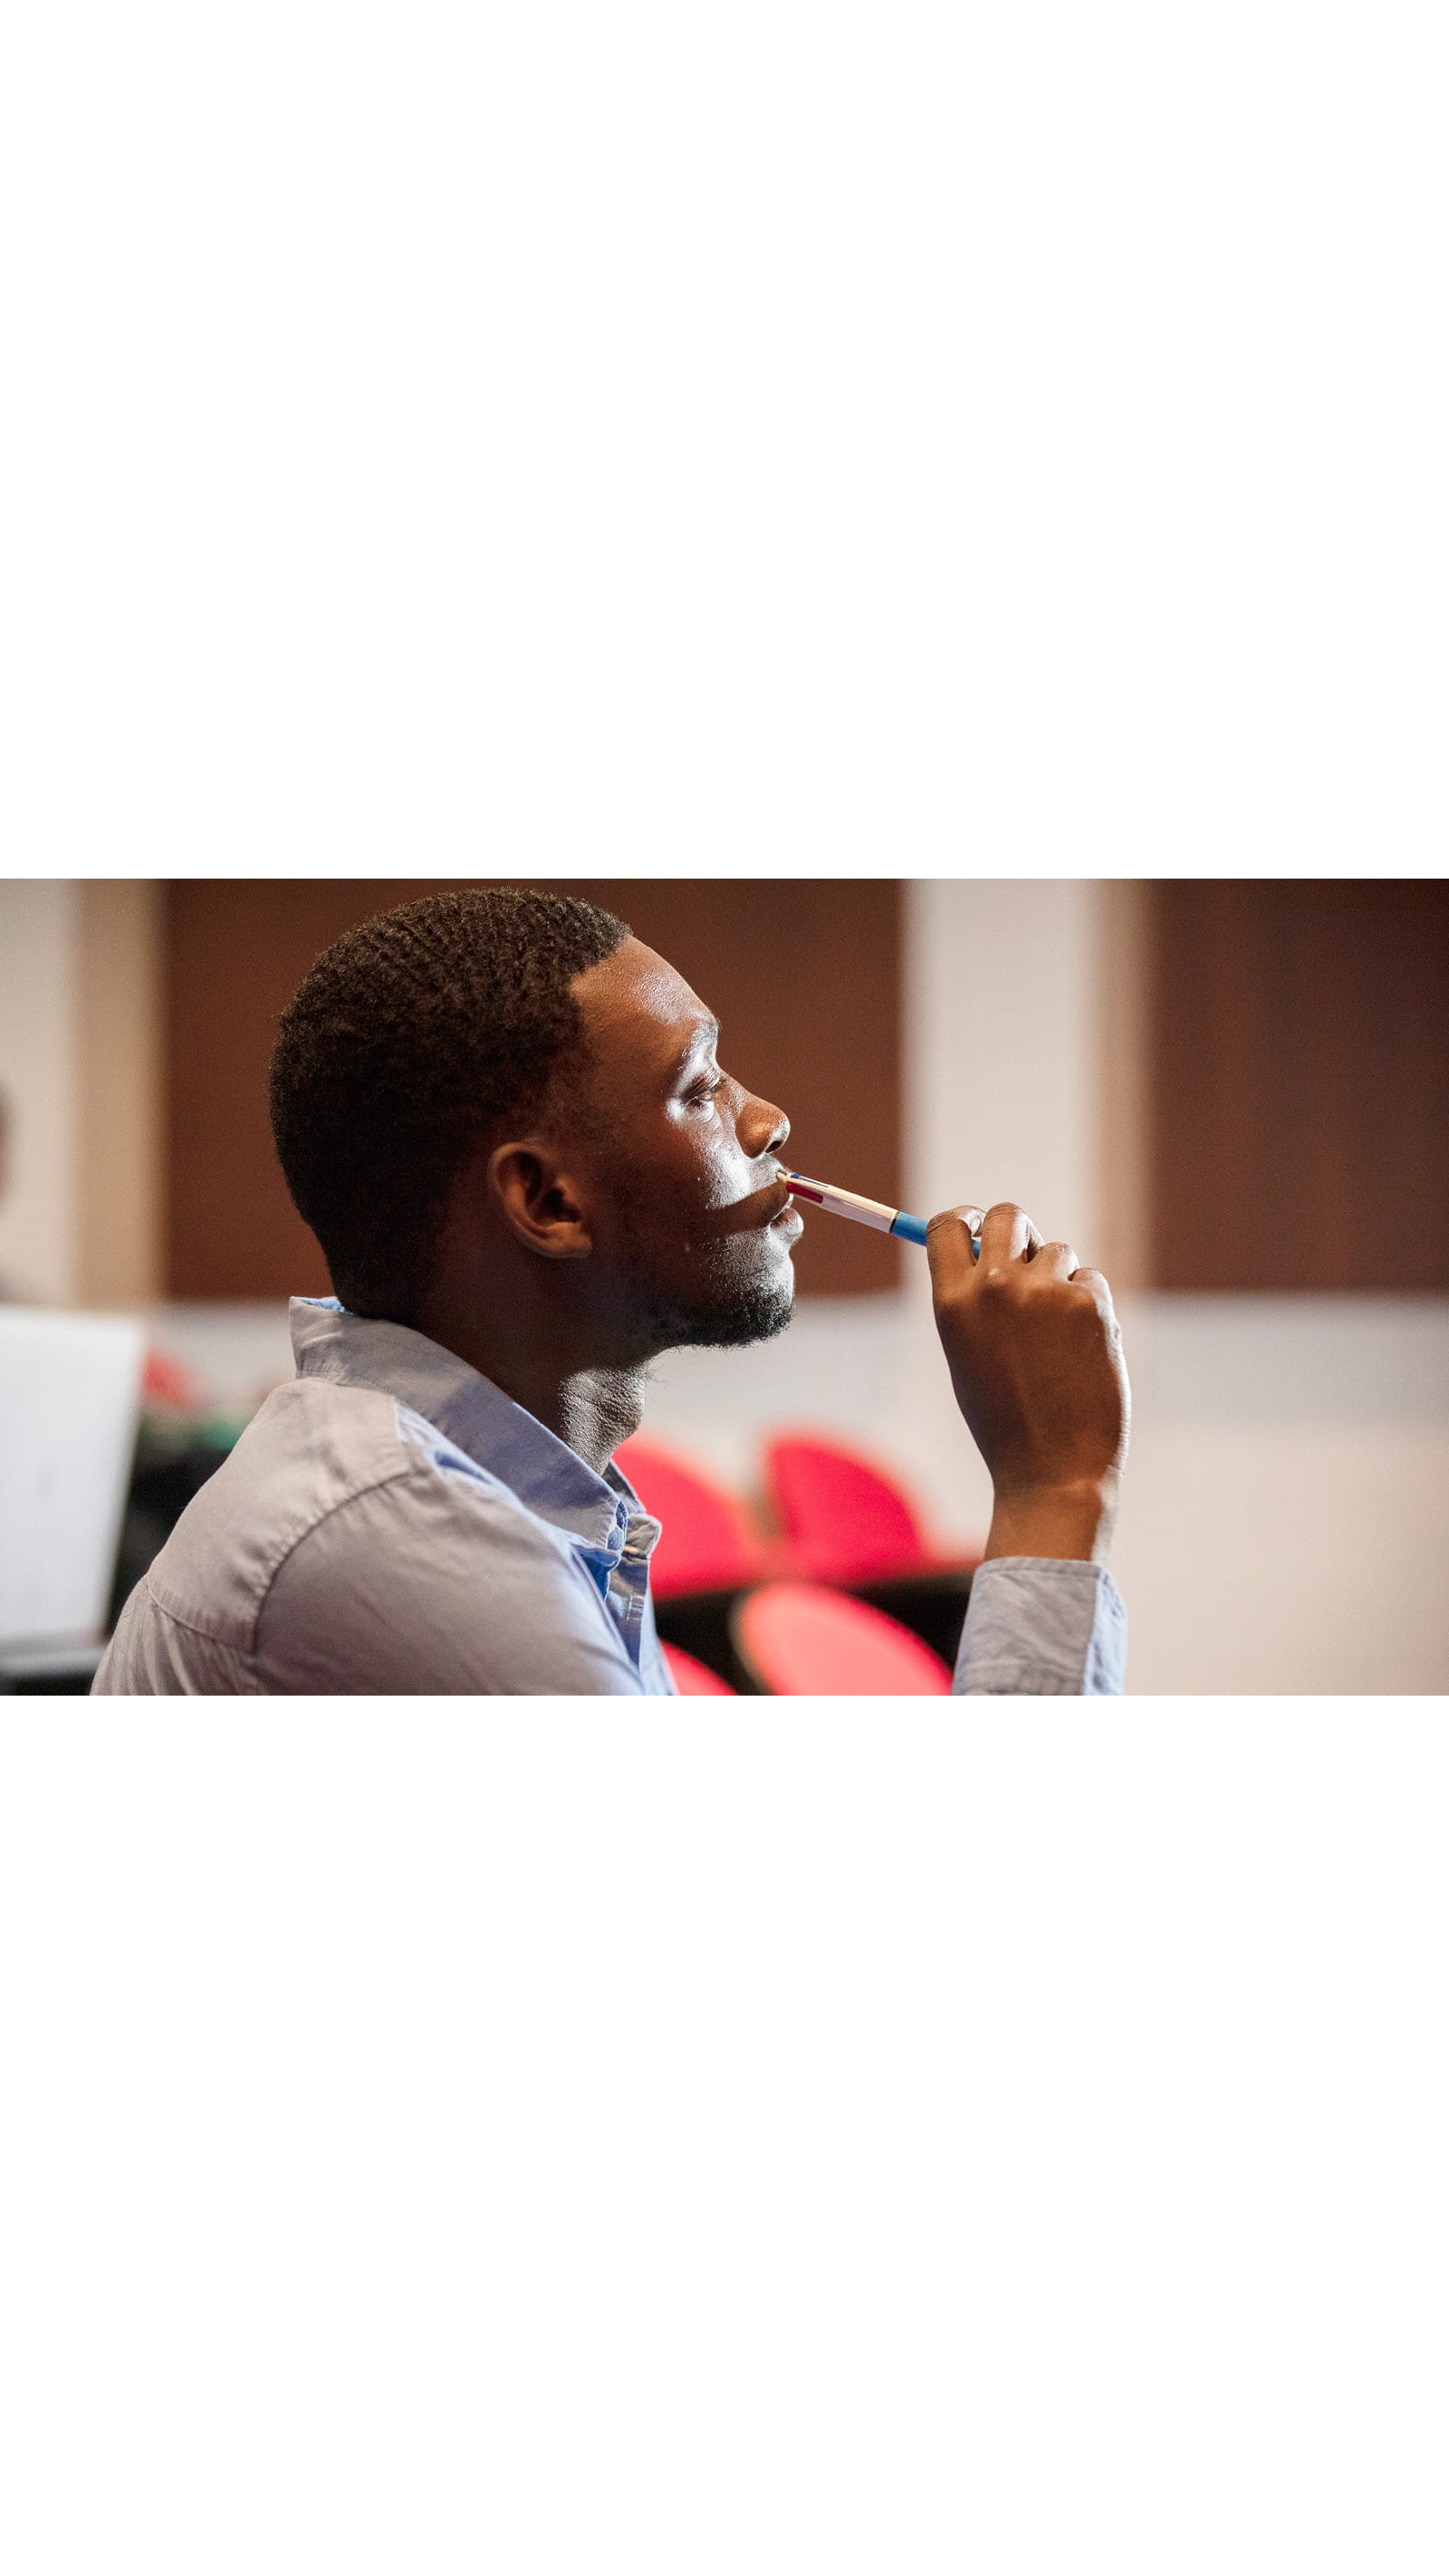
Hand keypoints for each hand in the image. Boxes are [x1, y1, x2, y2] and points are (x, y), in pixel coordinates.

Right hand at [926, 1202, 1129, 1563]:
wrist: (1053, 1471)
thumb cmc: (1005, 1423)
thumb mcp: (967, 1356)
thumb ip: (973, 1301)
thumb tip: (989, 1248)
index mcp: (951, 1302)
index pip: (948, 1225)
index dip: (965, 1219)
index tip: (978, 1225)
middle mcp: (995, 1287)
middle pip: (1007, 1215)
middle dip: (1018, 1230)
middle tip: (1027, 1255)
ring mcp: (1045, 1292)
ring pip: (1057, 1252)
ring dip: (1058, 1282)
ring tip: (1056, 1343)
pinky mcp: (1089, 1303)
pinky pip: (1089, 1281)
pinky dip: (1089, 1309)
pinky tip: (1082, 1353)